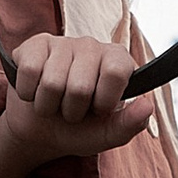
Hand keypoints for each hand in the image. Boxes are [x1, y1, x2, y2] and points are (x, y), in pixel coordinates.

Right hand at [0, 31, 154, 177]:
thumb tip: (147, 105)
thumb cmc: (80, 129)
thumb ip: (131, 124)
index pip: (116, 72)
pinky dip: (29, 94)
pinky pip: (29, 71)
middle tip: (72, 110)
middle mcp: (92, 45)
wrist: (41, 131)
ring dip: (49, 106)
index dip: (104, 100)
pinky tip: (35, 91)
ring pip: (52, 82)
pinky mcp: (34, 45)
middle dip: (72, 110)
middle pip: (79, 86)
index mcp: (117, 61)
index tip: (98, 110)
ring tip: (54, 103)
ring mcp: (62, 42)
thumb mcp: (108, 134)